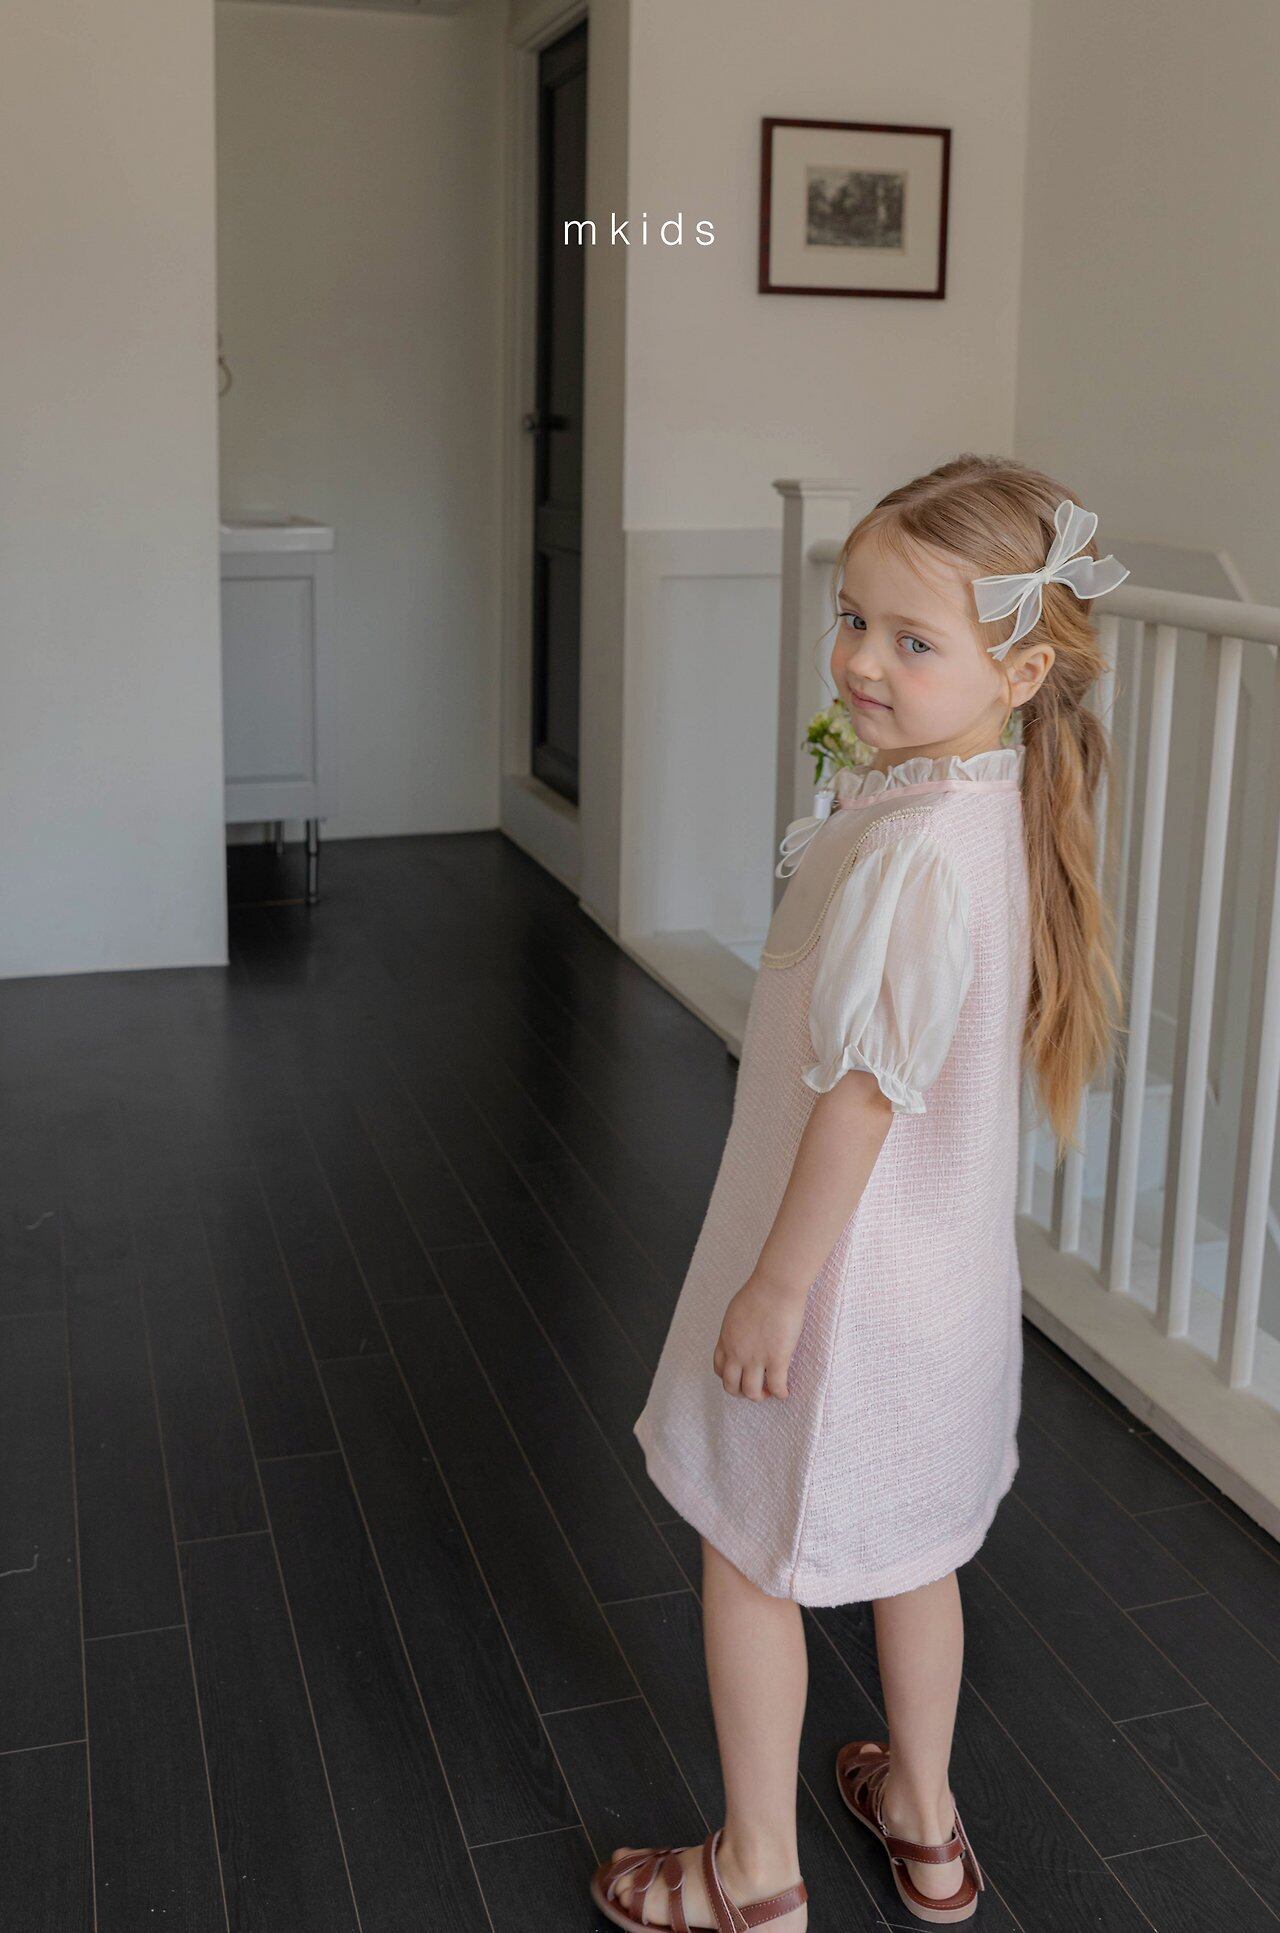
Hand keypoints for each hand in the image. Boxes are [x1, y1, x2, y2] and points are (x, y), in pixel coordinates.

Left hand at [713, 1270, 808, 1401]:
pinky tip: (785, 1392)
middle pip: (731, 1386)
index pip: (719, 1369)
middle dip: (742, 1392)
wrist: (775, 1286)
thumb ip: (735, 1329)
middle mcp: (737, 1353)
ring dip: (760, 1396)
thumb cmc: (759, 1291)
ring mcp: (756, 1357)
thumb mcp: (735, 1312)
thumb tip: (741, 1335)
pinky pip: (776, 1386)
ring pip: (751, 1392)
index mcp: (726, 1340)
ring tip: (770, 1391)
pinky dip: (780, 1393)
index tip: (741, 1377)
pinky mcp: (777, 1358)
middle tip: (755, 1389)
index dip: (730, 1378)